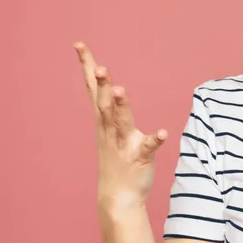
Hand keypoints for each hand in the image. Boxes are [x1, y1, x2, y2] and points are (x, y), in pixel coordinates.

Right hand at [74, 42, 167, 210]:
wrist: (118, 198)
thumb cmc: (116, 158)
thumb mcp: (108, 128)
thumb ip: (109, 106)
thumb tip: (109, 84)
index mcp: (103, 120)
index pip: (93, 88)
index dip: (87, 66)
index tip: (79, 44)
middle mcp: (110, 129)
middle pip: (104, 103)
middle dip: (100, 84)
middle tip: (99, 67)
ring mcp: (123, 143)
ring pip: (121, 122)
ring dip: (120, 106)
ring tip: (119, 89)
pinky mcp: (139, 157)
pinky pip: (147, 147)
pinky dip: (154, 140)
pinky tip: (163, 132)